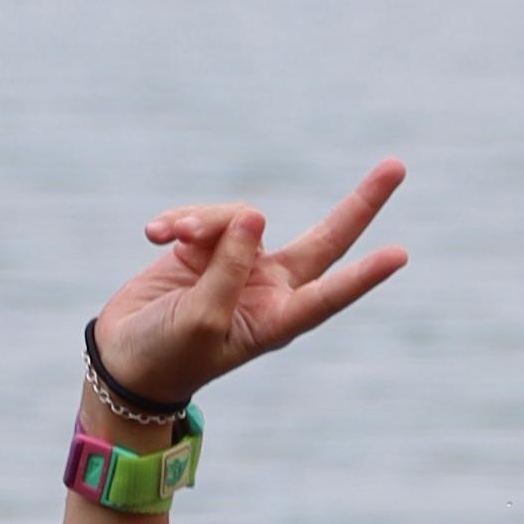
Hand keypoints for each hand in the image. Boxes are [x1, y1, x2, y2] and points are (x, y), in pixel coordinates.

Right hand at [90, 163, 407, 409]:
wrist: (124, 357)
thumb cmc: (168, 354)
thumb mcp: (201, 318)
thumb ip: (230, 267)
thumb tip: (255, 216)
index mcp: (278, 319)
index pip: (329, 293)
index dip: (363, 275)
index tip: (400, 255)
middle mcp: (269, 287)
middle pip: (326, 238)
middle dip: (359, 203)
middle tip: (397, 166)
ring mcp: (240, 263)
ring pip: (242, 217)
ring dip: (205, 218)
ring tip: (172, 236)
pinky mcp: (207, 246)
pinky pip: (204, 215)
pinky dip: (179, 218)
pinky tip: (155, 234)